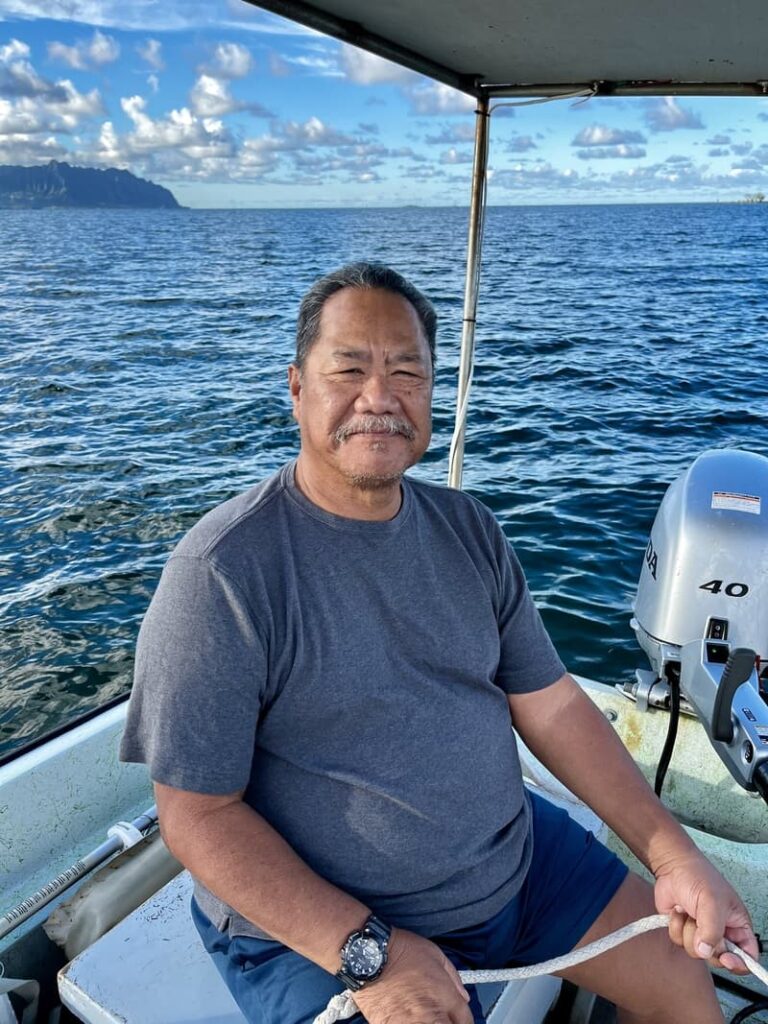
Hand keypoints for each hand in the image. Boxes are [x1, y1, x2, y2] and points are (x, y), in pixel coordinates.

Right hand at [353, 927, 472, 1023]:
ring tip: (421, 1016)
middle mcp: (430, 1015)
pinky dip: (406, 1023)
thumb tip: (463, 996)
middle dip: (447, 1022)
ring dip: (429, 1023)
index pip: (466, 1022)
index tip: (455, 1018)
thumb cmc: (400, 951)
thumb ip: (454, 979)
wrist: (369, 956)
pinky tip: (405, 1017)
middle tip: (441, 1016)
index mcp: (445, 997)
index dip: (463, 1021)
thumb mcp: (435, 954)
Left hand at [653, 849, 758, 972]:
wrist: (672, 867)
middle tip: (701, 922)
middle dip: (705, 941)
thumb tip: (706, 952)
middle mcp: (721, 933)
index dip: (739, 963)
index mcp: (737, 926)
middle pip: (717, 958)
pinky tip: (678, 910)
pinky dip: (675, 926)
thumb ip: (712, 930)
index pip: (747, 956)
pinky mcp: (683, 931)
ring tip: (689, 910)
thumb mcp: (712, 902)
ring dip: (687, 929)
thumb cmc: (698, 877)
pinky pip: (678, 942)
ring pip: (695, 952)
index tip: (725, 958)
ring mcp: (701, 933)